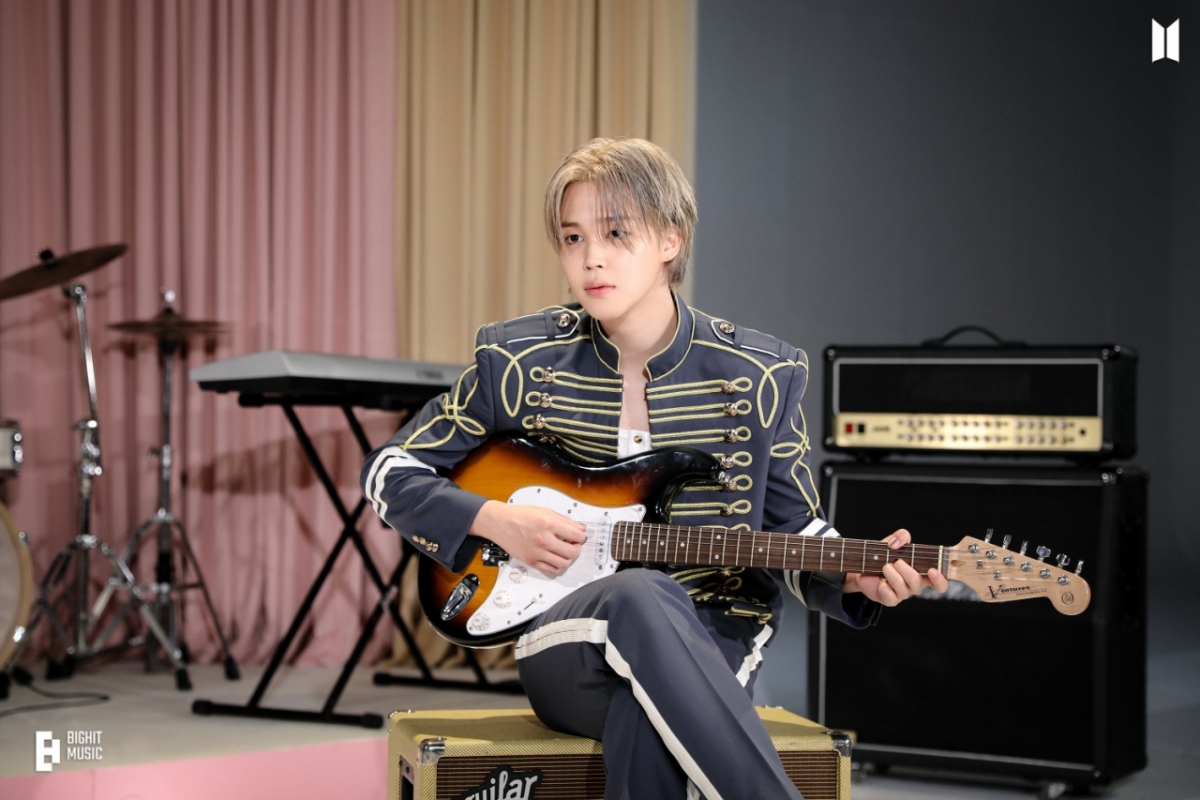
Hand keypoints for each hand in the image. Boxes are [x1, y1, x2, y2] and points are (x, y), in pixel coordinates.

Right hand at [470, 500, 587, 575]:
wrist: (500, 523)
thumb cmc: (520, 515)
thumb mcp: (545, 511)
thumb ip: (564, 520)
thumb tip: (580, 528)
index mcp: (548, 523)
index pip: (576, 535)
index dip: (582, 536)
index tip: (581, 536)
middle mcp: (543, 539)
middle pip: (572, 552)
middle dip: (577, 548)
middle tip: (575, 544)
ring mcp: (537, 552)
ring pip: (563, 563)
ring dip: (568, 558)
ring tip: (565, 551)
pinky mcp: (530, 561)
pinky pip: (550, 570)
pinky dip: (557, 566)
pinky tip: (555, 558)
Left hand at [844, 529, 949, 606]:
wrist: (866, 566)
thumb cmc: (886, 555)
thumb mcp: (894, 541)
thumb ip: (901, 536)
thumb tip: (898, 543)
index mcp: (922, 573)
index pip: (939, 583)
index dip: (940, 580)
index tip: (932, 571)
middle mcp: (915, 585)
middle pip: (917, 581)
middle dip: (904, 568)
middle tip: (895, 561)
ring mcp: (903, 594)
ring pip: (902, 586)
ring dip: (891, 573)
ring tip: (884, 567)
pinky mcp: (890, 600)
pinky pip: (889, 596)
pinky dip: (883, 586)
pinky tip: (880, 581)